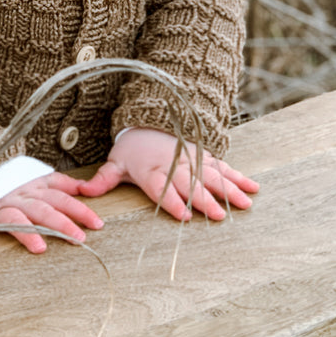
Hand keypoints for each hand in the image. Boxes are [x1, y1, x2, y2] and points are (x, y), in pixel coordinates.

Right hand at [0, 172, 102, 257]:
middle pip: (42, 209)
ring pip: (14, 218)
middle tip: (78, 239)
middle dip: (60, 223)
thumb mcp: (39, 180)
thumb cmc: (14, 185)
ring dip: (26, 232)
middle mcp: (19, 197)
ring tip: (40, 248)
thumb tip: (87, 188)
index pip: (61, 198)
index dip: (80, 210)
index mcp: (35, 189)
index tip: (97, 224)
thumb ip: (63, 184)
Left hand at [76, 128, 258, 221]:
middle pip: (192, 184)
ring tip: (245, 204)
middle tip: (220, 216)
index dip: (173, 201)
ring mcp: (193, 160)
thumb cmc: (132, 150)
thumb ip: (103, 180)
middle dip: (206, 200)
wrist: (150, 120)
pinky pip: (224, 167)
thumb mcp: (115, 162)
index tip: (185, 215)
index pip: (163, 187)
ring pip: (213, 176)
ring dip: (229, 190)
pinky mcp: (205, 156)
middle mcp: (175, 164)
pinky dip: (239, 177)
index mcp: (152, 170)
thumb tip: (82, 192)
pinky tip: (253, 188)